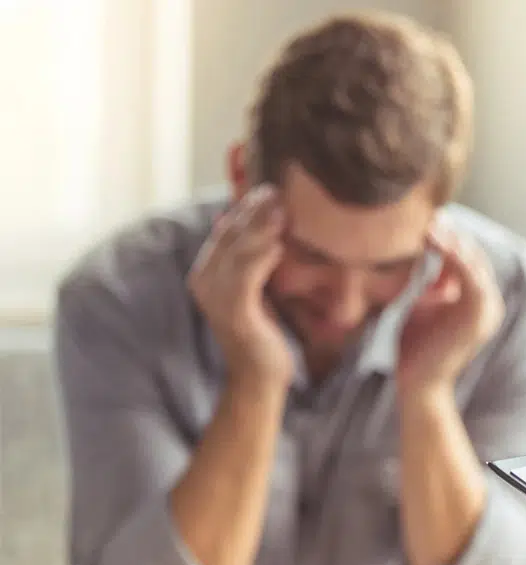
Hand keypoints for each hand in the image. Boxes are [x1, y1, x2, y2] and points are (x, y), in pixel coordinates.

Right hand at [188, 185, 291, 384]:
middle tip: (277, 189)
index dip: (245, 207)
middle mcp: (204, 281)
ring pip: (237, 251)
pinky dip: (262, 258)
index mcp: (207, 272)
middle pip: (229, 235)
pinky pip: (247, 277)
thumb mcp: (258, 288)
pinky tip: (279, 244)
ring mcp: (216, 296)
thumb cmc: (263, 330)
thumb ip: (256, 261)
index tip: (269, 188)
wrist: (259, 375)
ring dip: (260, 228)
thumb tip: (271, 229)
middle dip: (253, 210)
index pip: (225, 230)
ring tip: (282, 209)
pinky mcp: (234, 311)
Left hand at [397, 226, 503, 392]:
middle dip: (452, 233)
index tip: (425, 218)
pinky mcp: (480, 314)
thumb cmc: (417, 347)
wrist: (419, 383)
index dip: (449, 238)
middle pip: (474, 256)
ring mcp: (488, 308)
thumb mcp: (425, 305)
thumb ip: (434, 282)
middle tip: (427, 213)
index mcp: (478, 300)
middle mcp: (490, 302)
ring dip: (453, 240)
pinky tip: (435, 240)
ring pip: (474, 262)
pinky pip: (471, 275)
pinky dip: (454, 255)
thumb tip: (431, 254)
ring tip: (431, 223)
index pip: (468, 259)